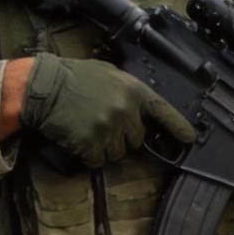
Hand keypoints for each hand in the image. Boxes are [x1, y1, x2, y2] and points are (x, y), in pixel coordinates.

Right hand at [20, 55, 194, 168]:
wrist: (44, 86)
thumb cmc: (74, 77)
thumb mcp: (109, 74)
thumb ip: (127, 91)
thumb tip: (138, 109)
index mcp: (134, 90)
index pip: (163, 112)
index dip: (178, 127)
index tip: (189, 139)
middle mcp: (126, 110)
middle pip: (137, 139)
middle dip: (122, 137)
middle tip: (102, 123)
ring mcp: (110, 127)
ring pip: (117, 153)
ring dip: (104, 147)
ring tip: (88, 128)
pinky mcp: (92, 143)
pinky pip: (98, 160)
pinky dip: (89, 155)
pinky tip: (79, 139)